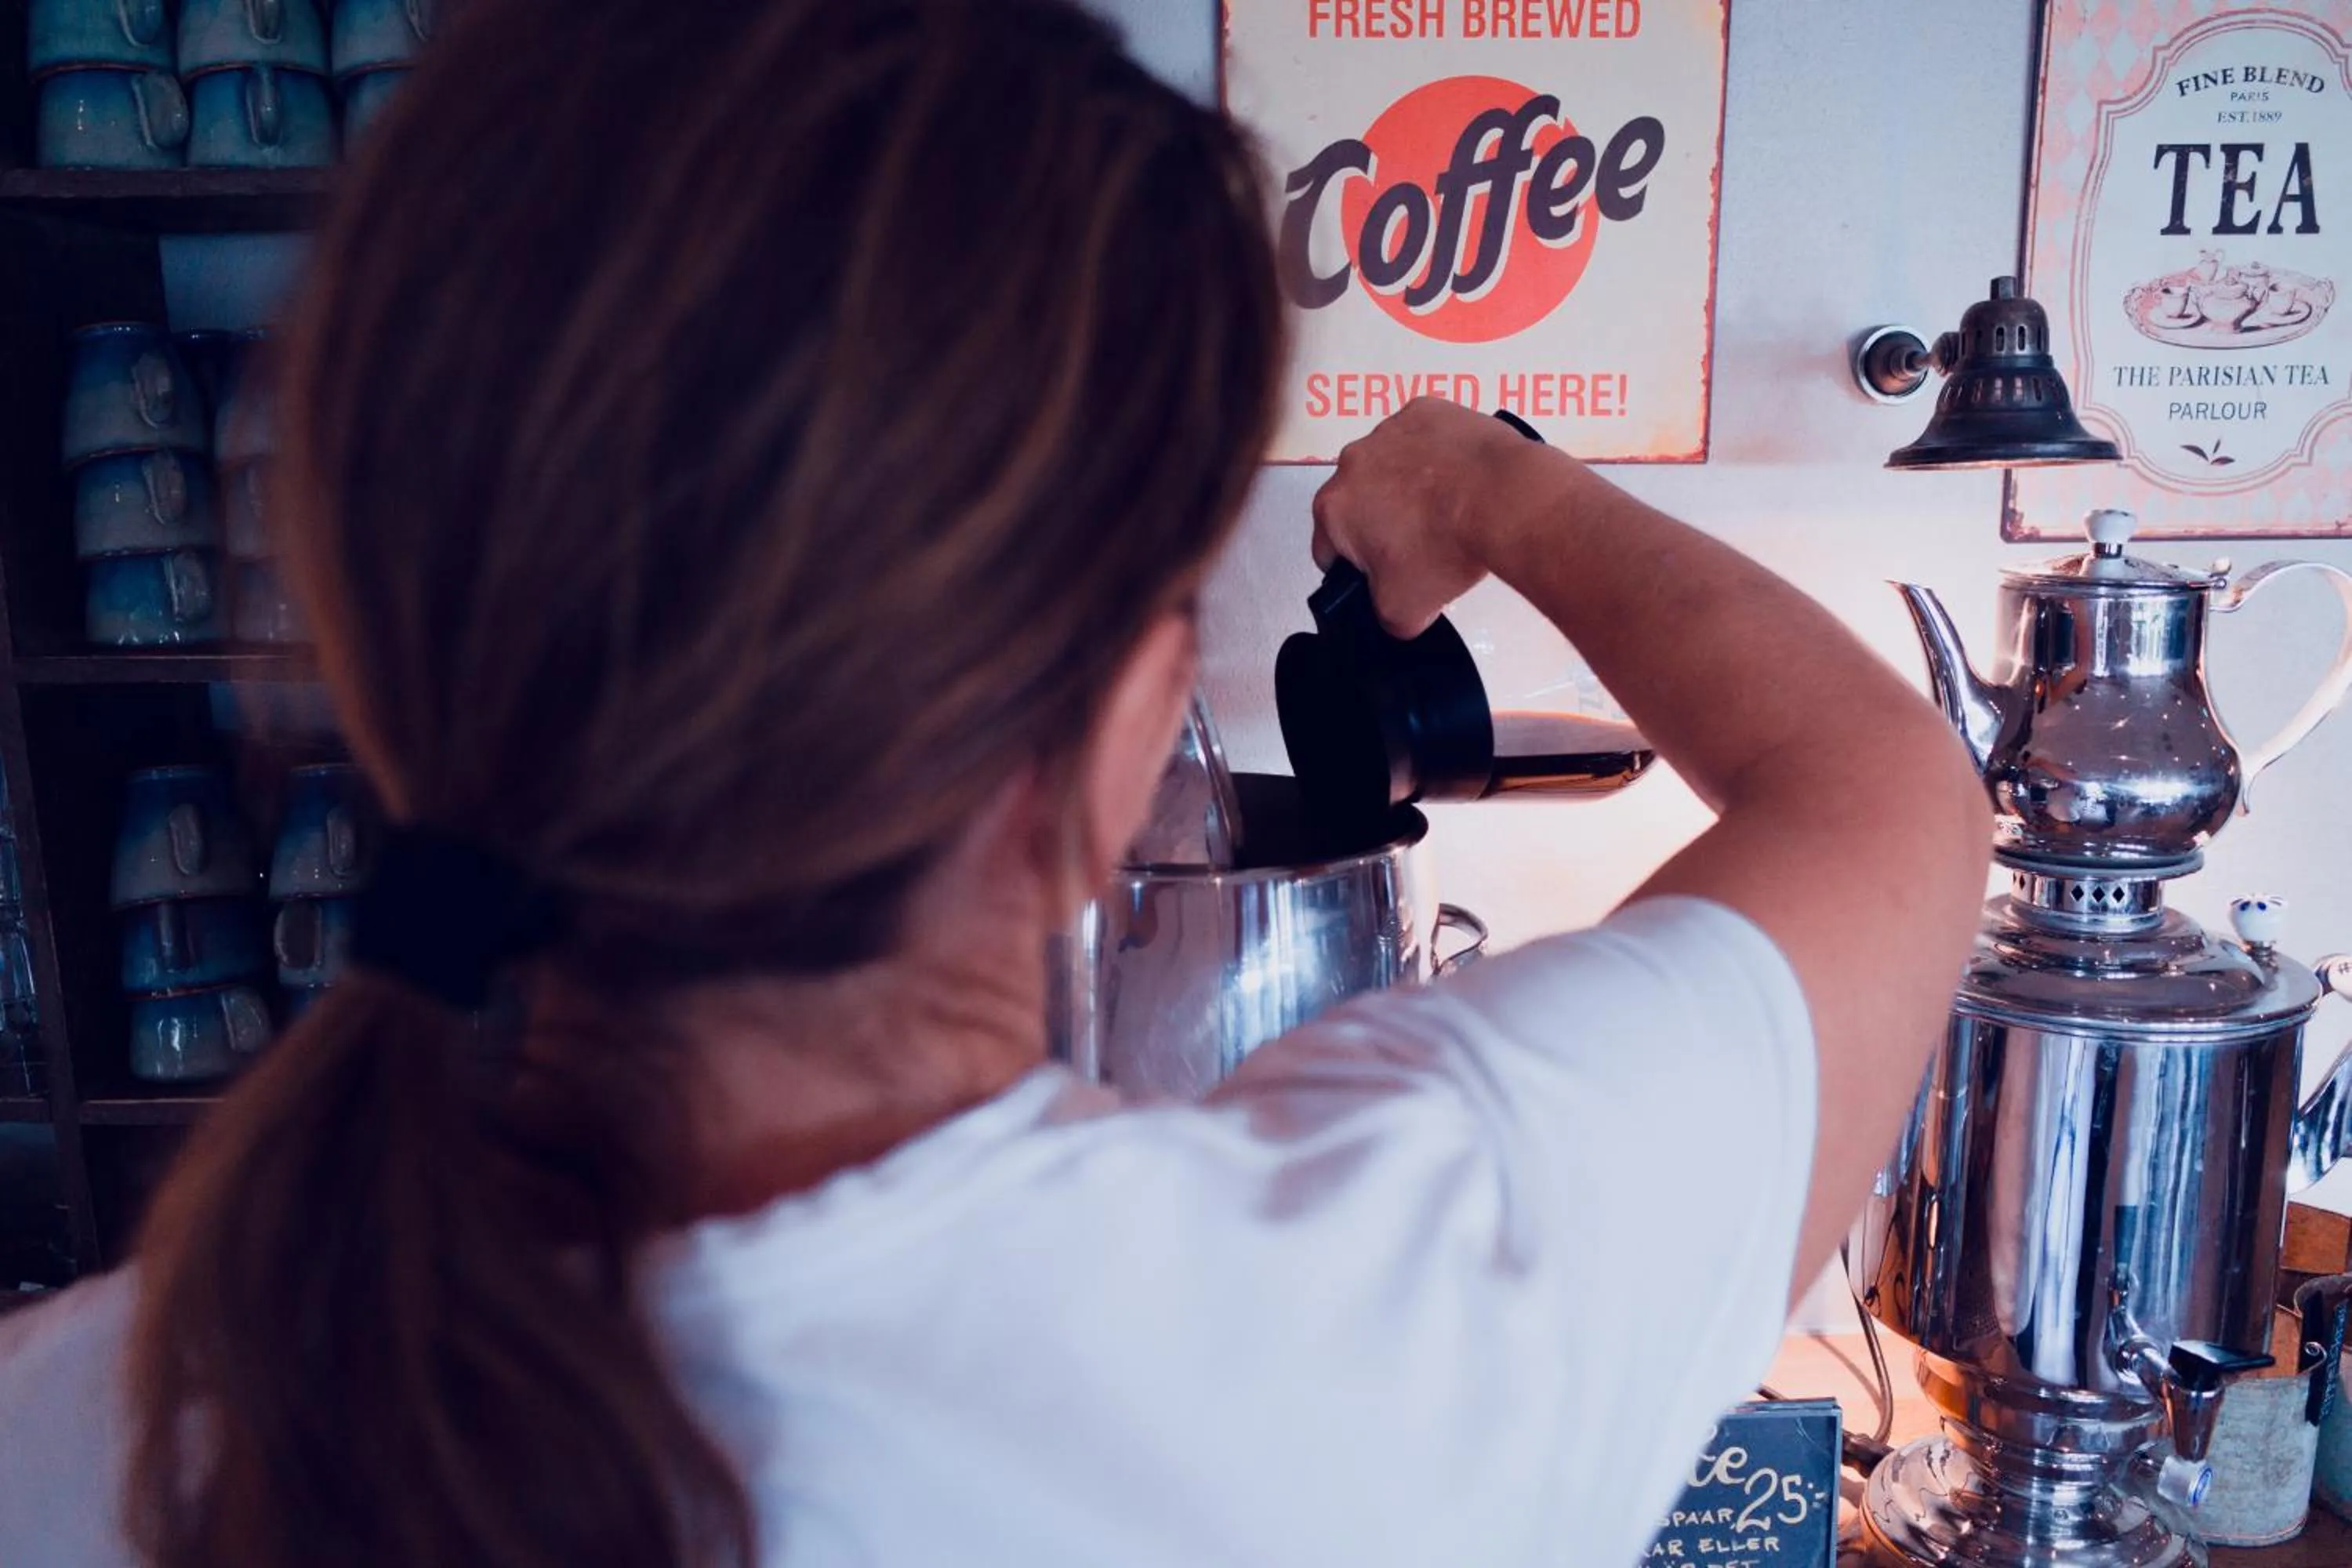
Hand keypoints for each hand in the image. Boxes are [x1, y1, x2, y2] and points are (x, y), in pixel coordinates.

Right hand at [1309, 397, 1569, 636]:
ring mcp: (1389, 430)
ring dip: (1408, 484)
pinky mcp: (1427, 409)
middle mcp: (1351, 462)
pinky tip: (1461, 476)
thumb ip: (1384, 618)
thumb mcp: (1404, 613)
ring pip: (1390, 465)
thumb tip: (1393, 615)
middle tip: (1422, 544)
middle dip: (1382, 522)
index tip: (1383, 573)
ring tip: (1449, 508)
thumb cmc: (1448, 548)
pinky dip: (1437, 453)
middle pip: (1359, 502)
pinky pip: (1424, 436)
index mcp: (1332, 509)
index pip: (1330, 549)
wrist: (1504, 500)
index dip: (1356, 568)